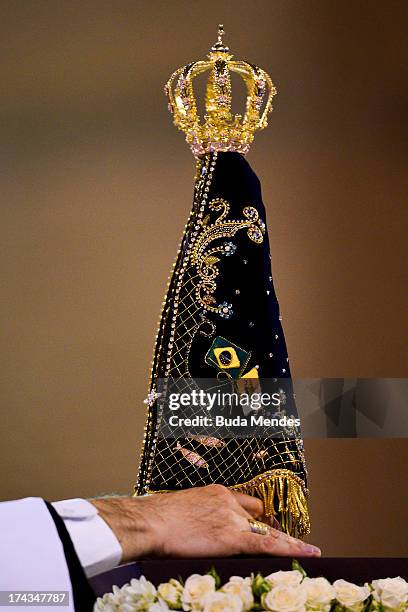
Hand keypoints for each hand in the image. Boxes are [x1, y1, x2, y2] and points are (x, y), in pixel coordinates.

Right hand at [90, 485, 320, 561]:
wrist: (150, 521)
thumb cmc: (156, 519)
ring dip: (288, 543)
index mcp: (216, 493)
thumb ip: (197, 518)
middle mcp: (229, 502)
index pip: (246, 504)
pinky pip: (268, 545)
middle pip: (261, 517)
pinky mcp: (234, 536)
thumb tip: (197, 532)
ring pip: (269, 532)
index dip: (259, 517)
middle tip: (292, 541)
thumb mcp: (181, 510)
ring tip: (308, 551)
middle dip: (276, 530)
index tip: (267, 523)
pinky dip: (291, 549)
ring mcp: (233, 518)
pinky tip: (308, 553)